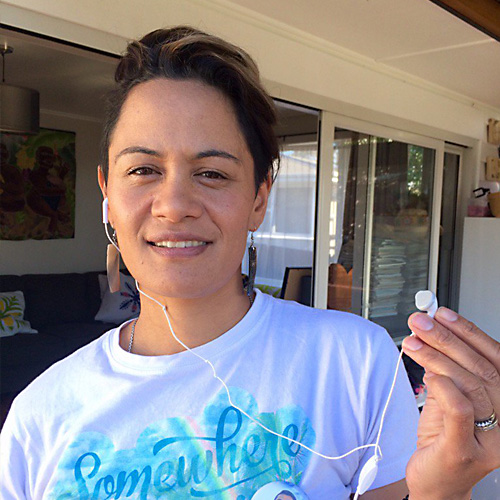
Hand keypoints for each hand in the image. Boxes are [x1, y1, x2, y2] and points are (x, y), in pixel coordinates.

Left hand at [402, 309, 499, 499]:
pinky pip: (459, 410)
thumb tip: (430, 336)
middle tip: (421, 321)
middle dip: (447, 338)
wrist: (436, 485)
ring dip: (436, 356)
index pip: (494, 360)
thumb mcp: (446, 401)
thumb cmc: (443, 441)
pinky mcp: (463, 450)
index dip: (469, 333)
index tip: (443, 314)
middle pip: (481, 369)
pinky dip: (442, 386)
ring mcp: (488, 439)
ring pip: (469, 385)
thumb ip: (445, 373)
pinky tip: (426, 372)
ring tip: (413, 340)